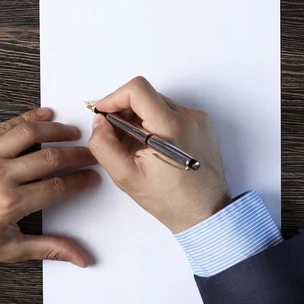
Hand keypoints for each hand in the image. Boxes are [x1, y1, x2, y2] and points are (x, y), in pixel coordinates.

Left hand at [0, 107, 98, 266]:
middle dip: (77, 154)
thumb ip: (48, 248)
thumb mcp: (8, 249)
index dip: (81, 180)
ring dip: (55, 130)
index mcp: (10, 204)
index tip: (92, 177)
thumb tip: (81, 257)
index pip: (59, 187)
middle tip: (90, 153)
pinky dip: (26, 118)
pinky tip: (42, 116)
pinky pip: (4, 127)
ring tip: (72, 131)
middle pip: (50, 158)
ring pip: (29, 133)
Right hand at [88, 77, 229, 232]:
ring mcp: (197, 120)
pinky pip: (170, 112)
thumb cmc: (169, 200)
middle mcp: (188, 117)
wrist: (204, 213)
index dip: (114, 97)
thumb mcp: (126, 176)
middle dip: (123, 110)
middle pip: (145, 95)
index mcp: (170, 127)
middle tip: (113, 134)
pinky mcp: (201, 125)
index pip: (137, 90)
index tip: (103, 112)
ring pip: (156, 103)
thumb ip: (104, 145)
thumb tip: (99, 122)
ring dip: (138, 117)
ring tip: (132, 144)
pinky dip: (154, 122)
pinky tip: (148, 145)